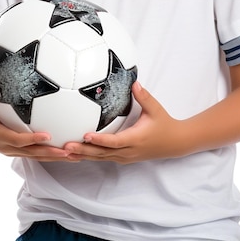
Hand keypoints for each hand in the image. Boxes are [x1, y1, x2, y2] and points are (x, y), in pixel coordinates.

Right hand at [0, 84, 70, 161]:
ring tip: (77, 155)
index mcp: (0, 137)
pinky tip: (69, 152)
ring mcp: (14, 151)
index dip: (33, 139)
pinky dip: (52, 155)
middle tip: (70, 151)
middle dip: (52, 153)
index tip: (48, 135)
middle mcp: (9, 147)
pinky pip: (37, 154)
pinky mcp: (18, 151)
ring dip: (56, 157)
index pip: (19, 140)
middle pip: (33, 153)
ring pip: (38, 157)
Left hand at [63, 82, 185, 163]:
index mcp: (135, 139)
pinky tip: (77, 154)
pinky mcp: (123, 158)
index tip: (85, 135)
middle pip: (102, 153)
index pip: (114, 141)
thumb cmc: (164, 124)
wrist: (174, 143)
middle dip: (83, 150)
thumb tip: (134, 82)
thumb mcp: (155, 109)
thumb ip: (144, 96)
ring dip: (84, 155)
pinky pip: (104, 158)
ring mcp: (125, 157)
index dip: (99, 140)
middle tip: (65, 146)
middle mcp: (128, 151)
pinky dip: (90, 156)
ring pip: (101, 158)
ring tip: (64, 152)